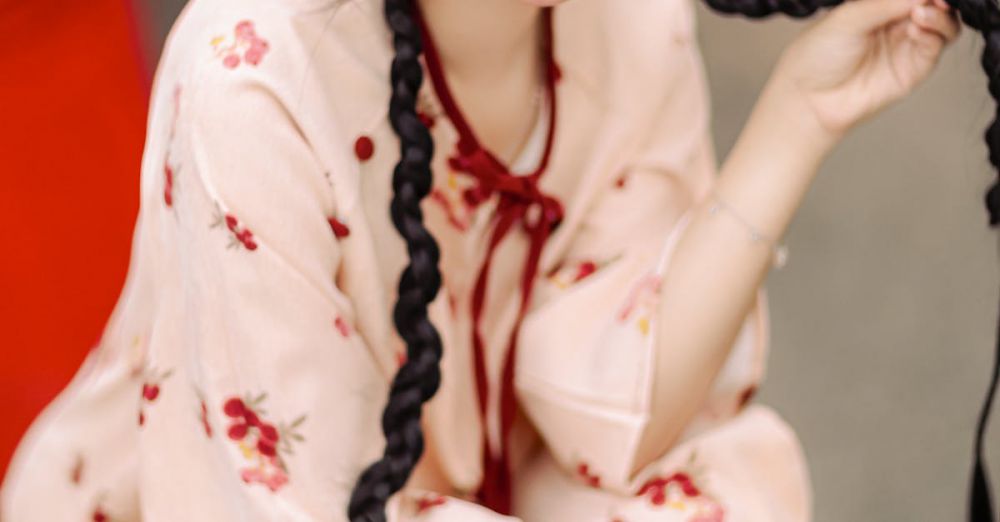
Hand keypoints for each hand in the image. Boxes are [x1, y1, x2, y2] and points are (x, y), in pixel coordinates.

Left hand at [769, 0, 960, 139]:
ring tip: (922, 12)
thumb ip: (886, 2)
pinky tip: (917, 29)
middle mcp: (894, 24)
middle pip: (933, 5)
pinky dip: (933, 34)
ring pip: (942, 24)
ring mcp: (905, 46)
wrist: (809, 99)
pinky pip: (934, 48)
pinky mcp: (912, 70)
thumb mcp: (848, 18)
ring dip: (939, 15)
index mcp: (877, 7)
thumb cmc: (816, 57)